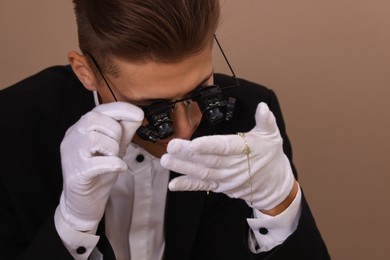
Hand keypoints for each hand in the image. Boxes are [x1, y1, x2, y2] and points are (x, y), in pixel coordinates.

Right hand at [58, 102, 143, 231]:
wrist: (84, 202)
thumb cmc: (99, 172)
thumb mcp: (115, 147)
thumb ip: (124, 131)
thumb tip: (138, 114)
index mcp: (82, 128)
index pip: (100, 109)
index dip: (121, 109)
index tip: (139, 114)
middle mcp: (72, 137)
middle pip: (94, 119)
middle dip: (115, 131)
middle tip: (118, 147)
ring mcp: (71, 155)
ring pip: (94, 139)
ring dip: (112, 148)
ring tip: (114, 158)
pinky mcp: (76, 173)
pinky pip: (97, 163)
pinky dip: (113, 164)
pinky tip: (119, 168)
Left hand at [160, 102, 294, 210]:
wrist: (274, 186)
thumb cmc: (271, 157)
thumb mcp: (272, 136)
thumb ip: (266, 120)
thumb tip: (262, 107)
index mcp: (245, 150)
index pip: (225, 148)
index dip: (209, 146)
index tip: (194, 143)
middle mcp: (234, 167)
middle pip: (208, 160)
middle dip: (188, 154)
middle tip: (171, 146)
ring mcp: (225, 178)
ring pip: (202, 173)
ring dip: (183, 167)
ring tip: (167, 160)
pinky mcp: (220, 186)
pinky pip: (203, 186)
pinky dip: (188, 185)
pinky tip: (173, 184)